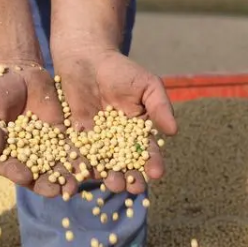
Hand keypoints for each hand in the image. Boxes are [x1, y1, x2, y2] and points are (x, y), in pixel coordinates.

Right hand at [0, 62, 77, 197]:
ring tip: (76, 184)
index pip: (8, 168)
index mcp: (0, 154)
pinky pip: (72, 149)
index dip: (16, 173)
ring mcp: (44, 147)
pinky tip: (90, 165)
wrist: (16, 72)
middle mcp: (23, 157)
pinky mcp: (61, 136)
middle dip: (47, 184)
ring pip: (56, 166)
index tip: (25, 176)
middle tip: (58, 191)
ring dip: (66, 177)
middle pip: (35, 174)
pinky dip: (80, 158)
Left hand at [53, 48, 177, 193]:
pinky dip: (79, 167)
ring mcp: (94, 143)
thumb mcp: (146, 85)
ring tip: (112, 185)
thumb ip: (159, 106)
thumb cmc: (121, 71)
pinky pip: (77, 155)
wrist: (86, 59)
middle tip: (133, 187)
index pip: (147, 152)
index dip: (153, 163)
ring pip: (102, 165)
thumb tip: (174, 131)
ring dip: (107, 177)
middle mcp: (116, 143)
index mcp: (137, 133)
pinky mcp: (73, 139)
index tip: (156, 173)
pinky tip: (83, 175)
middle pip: (125, 165)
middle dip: (130, 177)